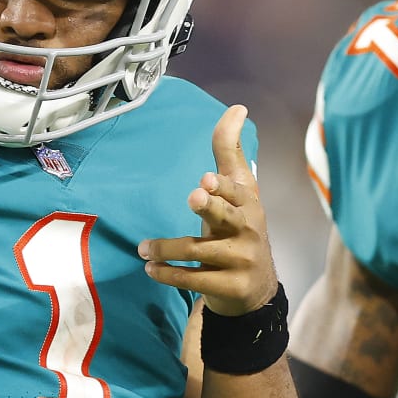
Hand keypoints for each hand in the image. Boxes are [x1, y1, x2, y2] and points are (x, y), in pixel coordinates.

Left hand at [137, 104, 275, 315]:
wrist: (255, 289)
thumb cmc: (240, 229)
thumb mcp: (239, 191)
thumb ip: (229, 151)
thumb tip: (238, 108)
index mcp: (249, 204)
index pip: (237, 191)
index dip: (223, 186)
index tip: (206, 179)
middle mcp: (249, 230)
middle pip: (229, 216)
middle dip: (211, 207)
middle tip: (193, 197)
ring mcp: (242, 260)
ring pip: (201, 252)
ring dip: (167, 249)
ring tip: (142, 248)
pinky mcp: (231, 287)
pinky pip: (195, 279)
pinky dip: (169, 274)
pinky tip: (150, 269)